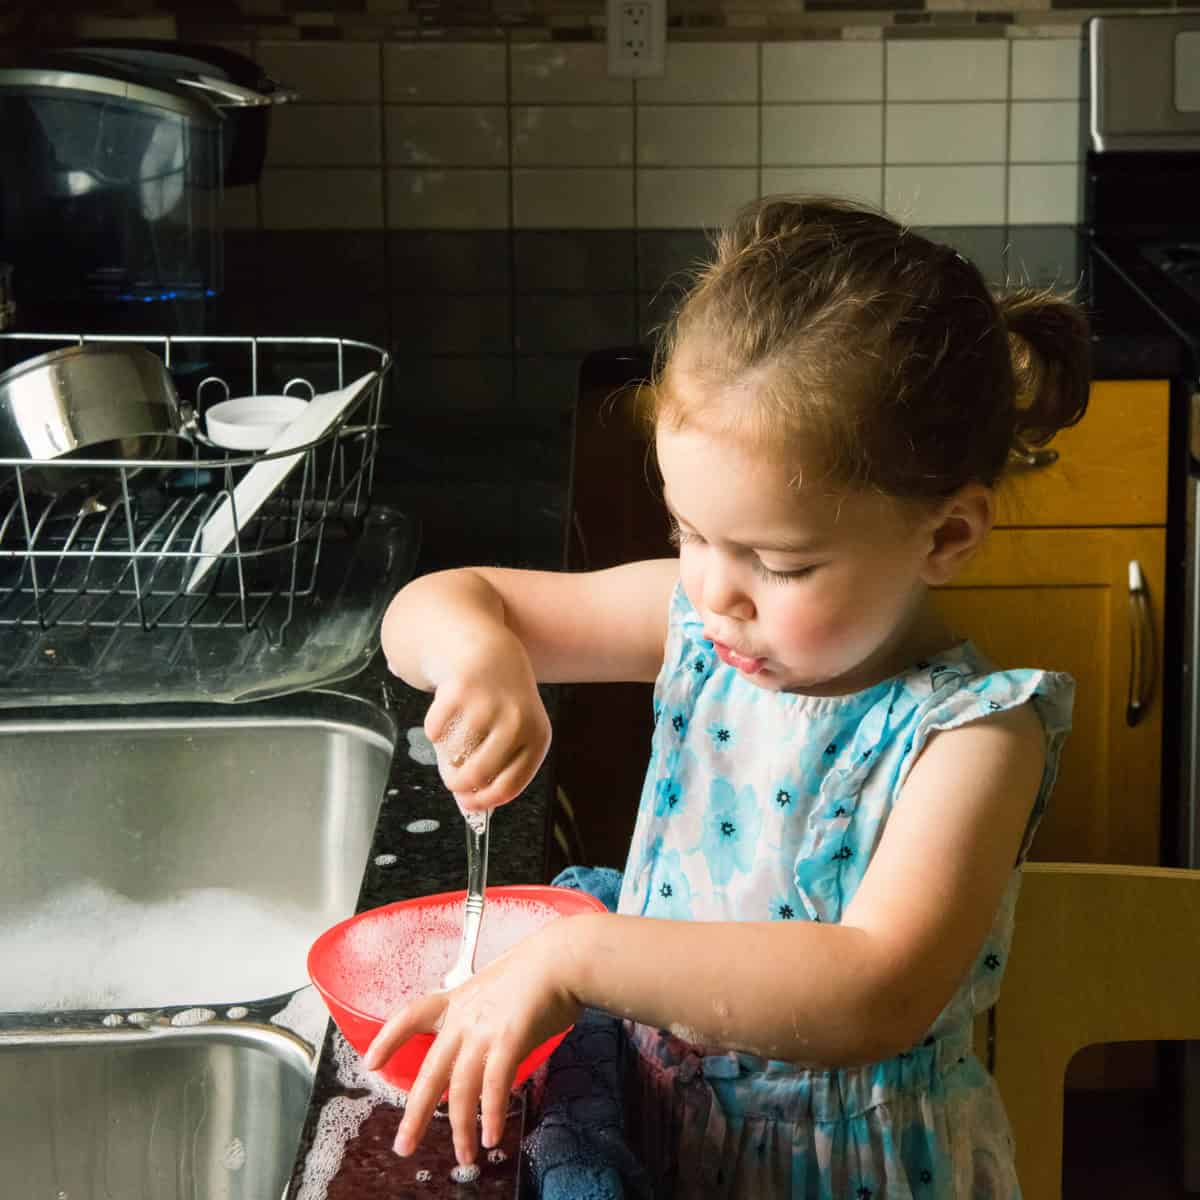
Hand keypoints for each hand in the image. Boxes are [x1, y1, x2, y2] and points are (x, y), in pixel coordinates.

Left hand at [363, 916, 583, 1164]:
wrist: (561, 958)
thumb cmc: (538, 970)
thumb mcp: (496, 989)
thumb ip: (484, 1017)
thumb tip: (487, 1044)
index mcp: (457, 1001)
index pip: (412, 1016)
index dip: (389, 1038)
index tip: (372, 1061)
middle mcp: (464, 1018)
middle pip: (430, 1071)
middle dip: (416, 1114)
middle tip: (404, 1145)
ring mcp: (484, 1030)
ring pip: (461, 1088)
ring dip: (461, 1127)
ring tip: (464, 1155)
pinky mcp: (509, 1040)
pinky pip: (494, 1085)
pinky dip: (492, 1114)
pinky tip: (492, 1135)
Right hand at [424, 628, 550, 812]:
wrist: (491, 651)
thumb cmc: (502, 700)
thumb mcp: (515, 732)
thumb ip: (497, 766)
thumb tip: (468, 804)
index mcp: (537, 737)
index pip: (509, 786)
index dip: (484, 801)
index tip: (468, 804)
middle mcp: (517, 721)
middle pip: (478, 774)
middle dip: (458, 784)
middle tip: (451, 780)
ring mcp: (489, 705)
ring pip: (453, 754)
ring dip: (446, 753)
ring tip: (455, 736)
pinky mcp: (460, 690)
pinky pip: (435, 731)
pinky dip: (433, 730)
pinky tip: (445, 716)